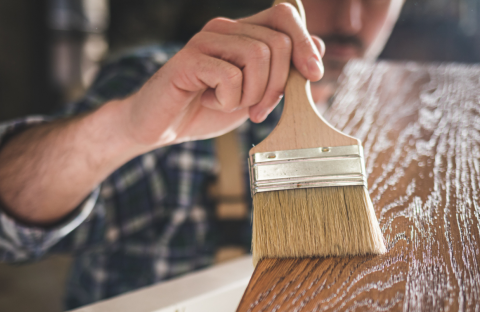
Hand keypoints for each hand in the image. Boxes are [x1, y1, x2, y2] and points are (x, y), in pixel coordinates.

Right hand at [122, 3, 325, 150]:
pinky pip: (230, 77)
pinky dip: (227, 101)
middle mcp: (225, 28)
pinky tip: (210, 101)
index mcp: (243, 32)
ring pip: (257, 57)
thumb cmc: (207, 108)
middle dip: (277, 86)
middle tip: (258, 111)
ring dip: (251, 95)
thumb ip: (282, 71)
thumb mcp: (255, 92)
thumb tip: (317, 49)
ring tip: (230, 105)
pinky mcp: (188, 60)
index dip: (305, 42)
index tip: (314, 74)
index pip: (284, 16)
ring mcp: (205, 41)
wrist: (162, 126)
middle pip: (277, 43)